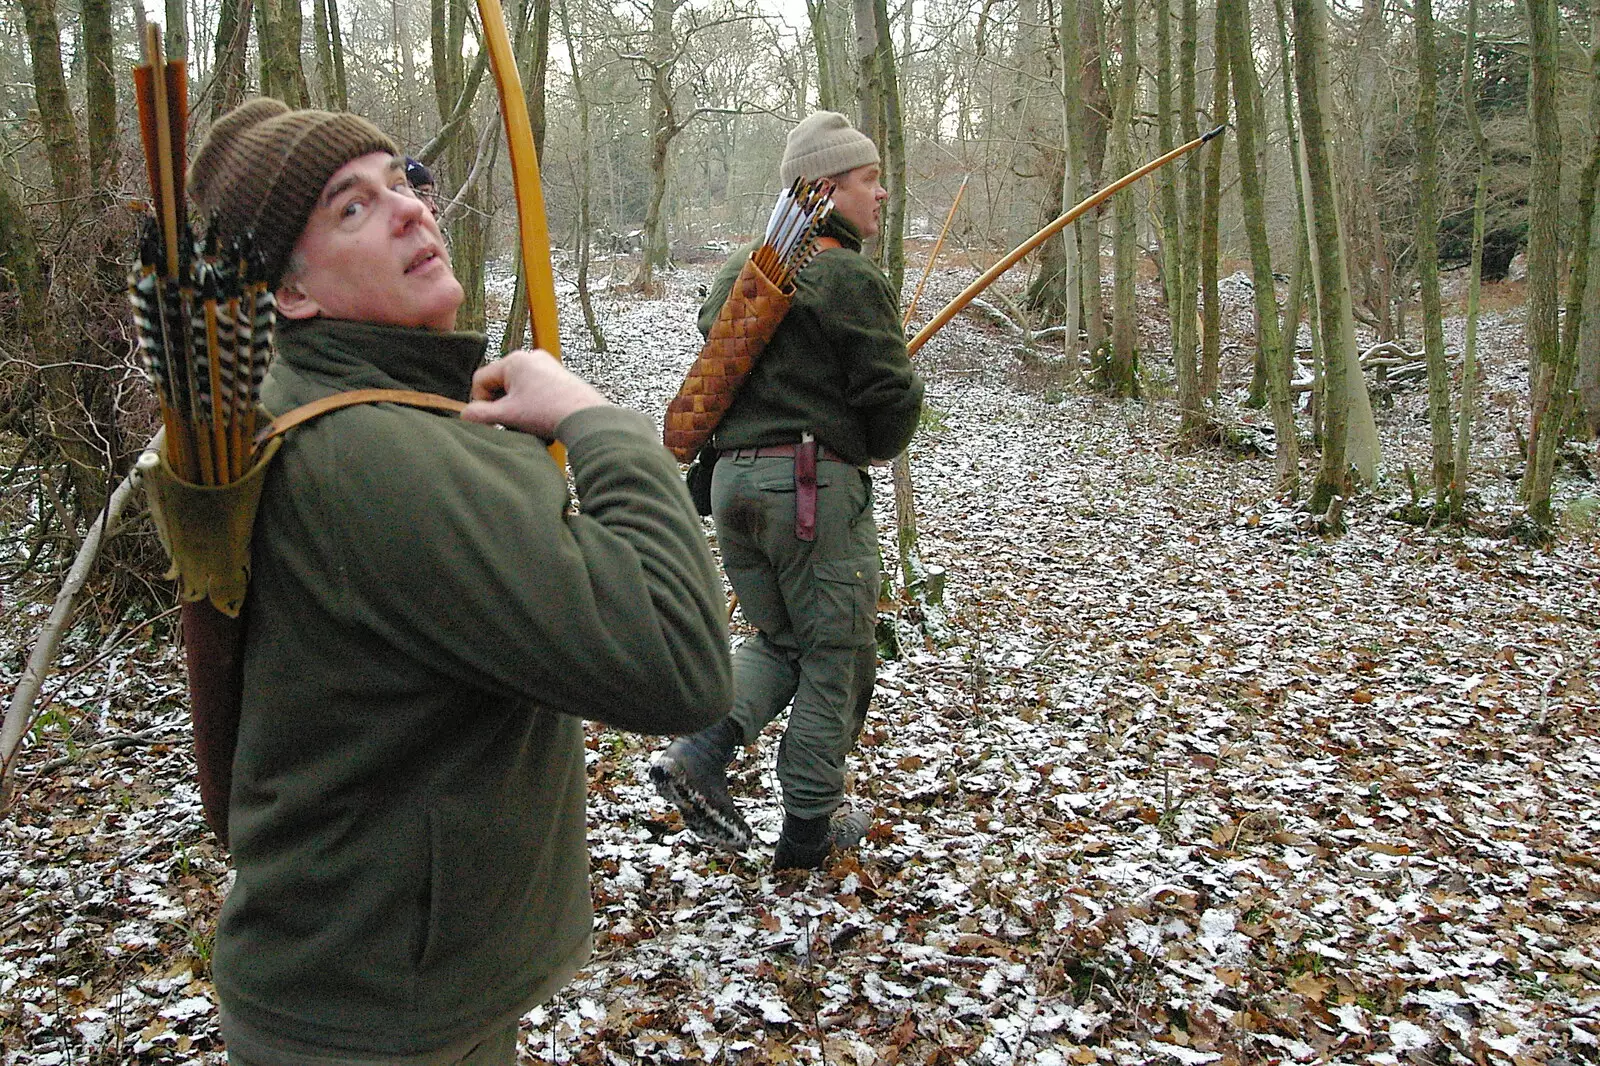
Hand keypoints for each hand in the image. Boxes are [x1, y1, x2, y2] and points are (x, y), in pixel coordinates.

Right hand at [462, 349, 609, 438]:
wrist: (586, 418)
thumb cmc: (547, 412)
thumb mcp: (507, 415)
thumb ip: (479, 415)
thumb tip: (465, 415)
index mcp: (514, 360)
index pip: (481, 379)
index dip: (480, 402)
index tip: (491, 420)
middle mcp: (531, 357)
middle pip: (500, 384)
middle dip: (502, 406)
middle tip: (511, 424)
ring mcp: (548, 366)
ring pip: (518, 390)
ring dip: (518, 409)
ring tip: (530, 424)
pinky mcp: (560, 378)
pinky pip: (535, 391)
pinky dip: (533, 407)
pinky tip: (542, 421)